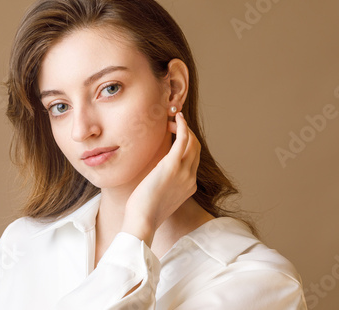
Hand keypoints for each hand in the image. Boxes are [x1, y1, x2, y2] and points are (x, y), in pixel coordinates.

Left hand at [121, 112, 200, 245]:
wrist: (142, 221)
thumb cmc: (144, 212)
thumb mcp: (159, 197)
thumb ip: (164, 184)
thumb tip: (156, 176)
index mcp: (189, 186)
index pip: (194, 159)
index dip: (186, 144)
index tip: (173, 136)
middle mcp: (191, 177)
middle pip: (196, 147)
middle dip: (186, 132)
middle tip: (171, 125)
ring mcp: (184, 172)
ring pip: (192, 141)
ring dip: (183, 127)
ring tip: (170, 120)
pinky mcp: (172, 165)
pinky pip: (183, 139)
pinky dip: (182, 126)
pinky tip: (177, 118)